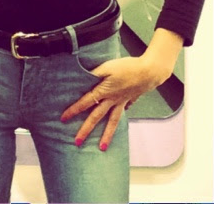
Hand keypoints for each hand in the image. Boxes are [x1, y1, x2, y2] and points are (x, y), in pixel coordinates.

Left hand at [60, 28, 182, 150]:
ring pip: (112, 121)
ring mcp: (122, 102)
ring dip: (106, 135)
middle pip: (97, 117)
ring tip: (102, 147)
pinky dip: (119, 117)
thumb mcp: (107, 67)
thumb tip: (83, 78)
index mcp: (104, 91)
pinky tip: (117, 121)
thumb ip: (94, 73)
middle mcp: (112, 100)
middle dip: (86, 130)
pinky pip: (123, 112)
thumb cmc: (127, 67)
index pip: (85, 102)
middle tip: (77, 142)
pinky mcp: (130, 100)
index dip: (73, 110)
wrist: (149, 72)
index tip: (64, 119)